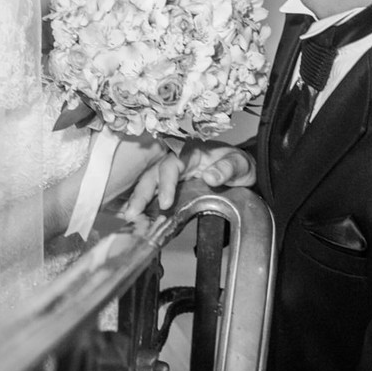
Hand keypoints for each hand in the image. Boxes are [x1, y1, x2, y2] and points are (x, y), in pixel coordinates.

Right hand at [118, 140, 254, 221]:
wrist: (241, 170)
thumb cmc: (239, 164)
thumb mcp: (240, 164)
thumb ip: (227, 168)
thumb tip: (211, 177)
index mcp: (191, 153)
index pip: (172, 165)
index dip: (166, 183)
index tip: (165, 203)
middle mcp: (178, 161)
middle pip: (153, 173)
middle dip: (141, 193)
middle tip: (133, 213)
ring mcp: (174, 174)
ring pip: (150, 182)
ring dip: (138, 199)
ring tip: (129, 217)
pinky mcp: (173, 186)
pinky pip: (155, 192)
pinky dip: (144, 204)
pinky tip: (135, 216)